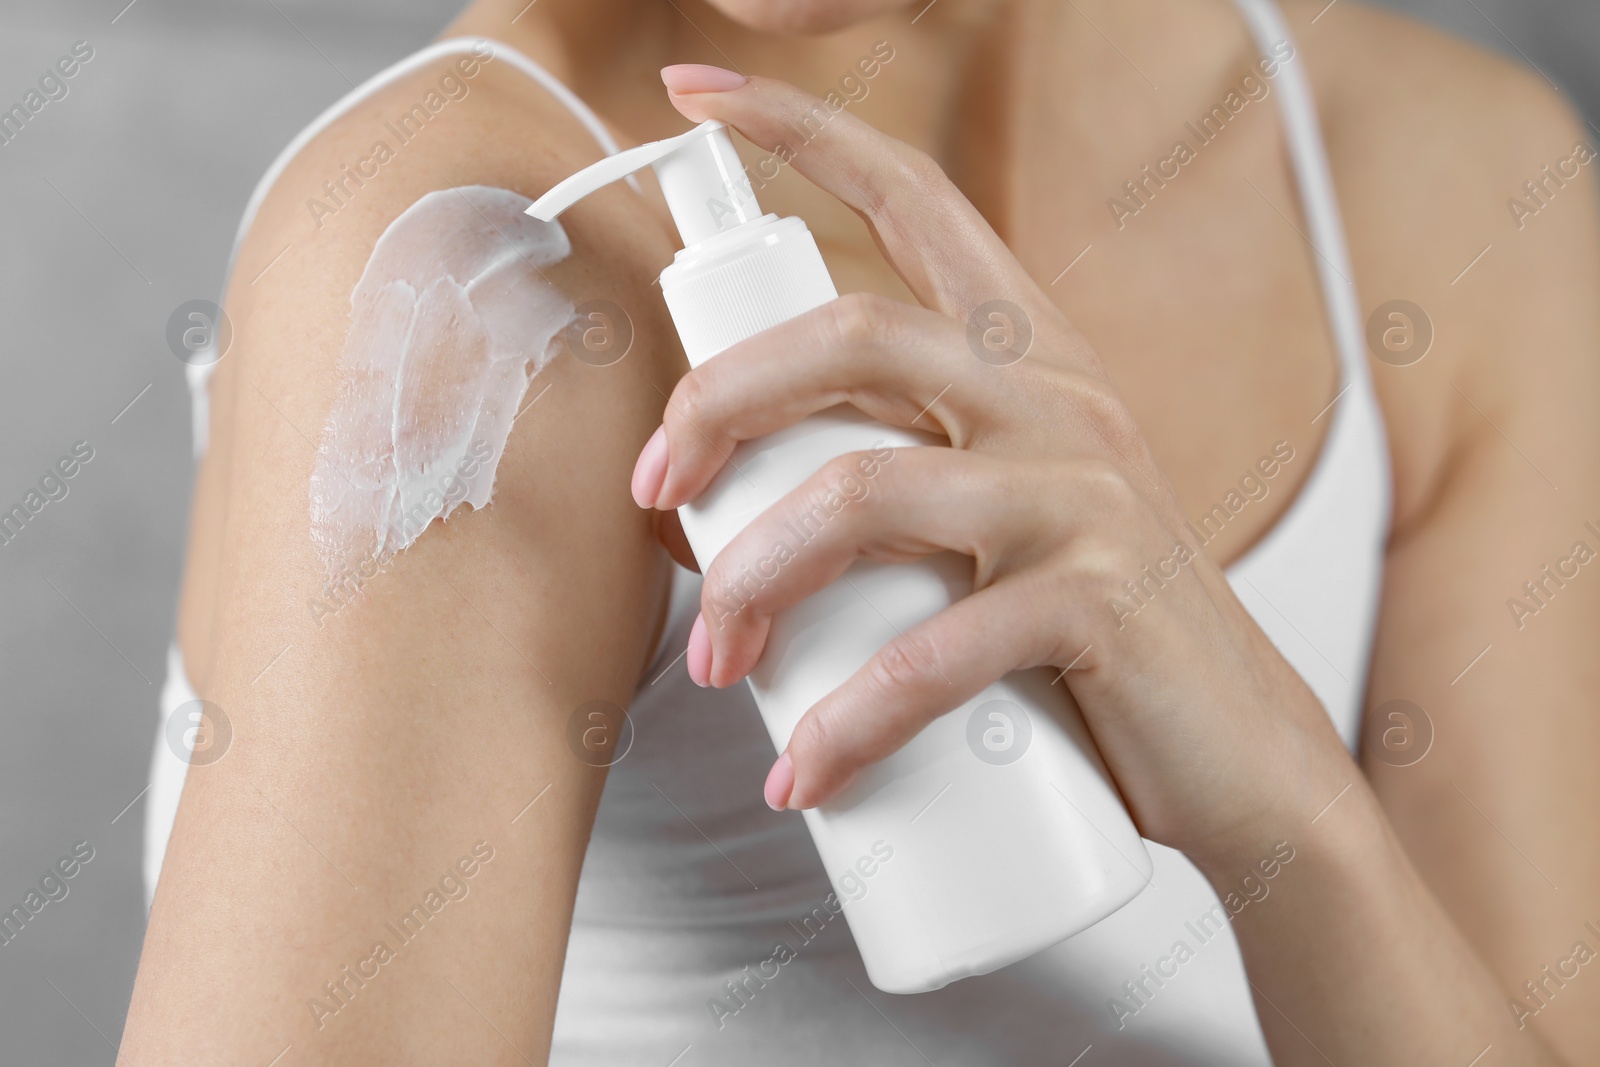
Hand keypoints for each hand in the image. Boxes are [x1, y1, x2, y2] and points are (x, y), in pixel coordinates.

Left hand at [635, 65, 1353, 868]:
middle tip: (659, 492)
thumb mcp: (1003, 516)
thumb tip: (730, 495)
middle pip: (847, 335)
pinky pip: (931, 650)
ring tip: (721, 663)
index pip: (917, 196)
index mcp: (1028, 355)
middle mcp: (1058, 396)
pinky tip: (807, 771)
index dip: (804, 130)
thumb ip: (906, 467)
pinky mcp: (1098, 601)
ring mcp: (1082, 491)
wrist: (1241, 753)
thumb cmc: (1093, 636)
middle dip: (719, 403)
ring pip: (861, 491)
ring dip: (756, 581)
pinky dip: (848, 720)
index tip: (694, 93)